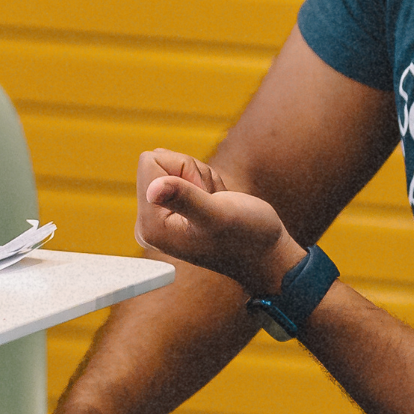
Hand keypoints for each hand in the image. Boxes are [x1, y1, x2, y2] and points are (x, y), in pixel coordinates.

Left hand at [134, 148, 300, 294]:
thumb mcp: (218, 215)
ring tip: (217, 203)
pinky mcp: (171, 210)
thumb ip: (185, 199)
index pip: (150, 161)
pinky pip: (180, 174)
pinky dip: (204, 182)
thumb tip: (152, 189)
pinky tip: (216, 202)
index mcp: (150, 225)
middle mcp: (147, 222)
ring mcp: (159, 217)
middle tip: (213, 200)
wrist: (265, 253)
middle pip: (159, 161)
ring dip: (202, 178)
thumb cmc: (248, 237)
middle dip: (192, 172)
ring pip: (172, 165)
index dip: (184, 169)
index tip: (205, 195)